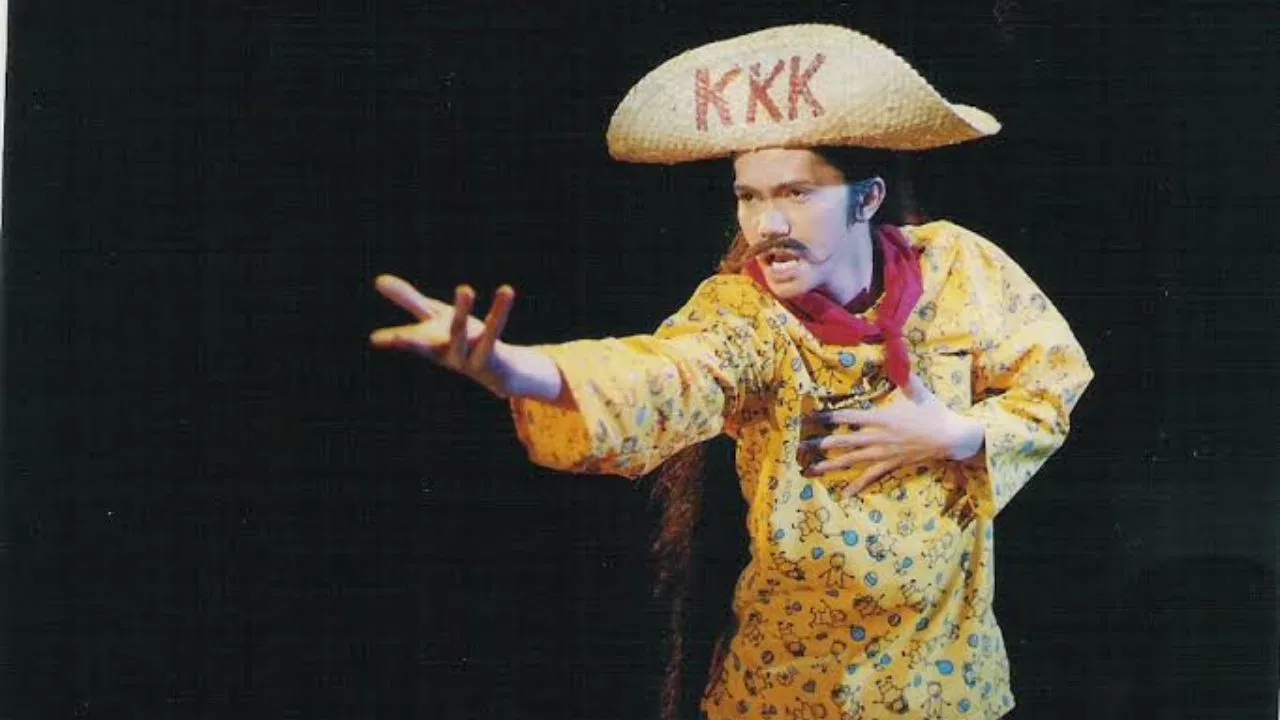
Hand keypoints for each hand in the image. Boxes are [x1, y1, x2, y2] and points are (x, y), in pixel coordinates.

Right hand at [369, 274, 516, 396]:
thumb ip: (409, 300)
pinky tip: (505, 291)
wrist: (500, 371)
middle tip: (397, 336)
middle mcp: (445, 354)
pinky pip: (493, 332)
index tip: (375, 340)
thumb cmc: (460, 340)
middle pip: (428, 343)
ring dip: (462, 311)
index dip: (394, 340)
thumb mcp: (434, 317)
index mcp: (429, 345)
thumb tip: (378, 280)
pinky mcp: (492, 356)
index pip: (409, 342)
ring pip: (461, 333)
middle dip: (413, 340)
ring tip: (465, 288)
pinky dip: (499, 311)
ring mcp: (468, 358)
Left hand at [799, 374, 984, 496]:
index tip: (812, 416)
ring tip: (812, 469)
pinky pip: (871, 477)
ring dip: (832, 465)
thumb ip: (905, 374)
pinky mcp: (891, 465)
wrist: (951, 438)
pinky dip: (858, 485)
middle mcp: (879, 438)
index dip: (830, 417)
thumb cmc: (934, 412)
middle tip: (800, 446)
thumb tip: (901, 349)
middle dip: (821, 444)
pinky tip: (845, 494)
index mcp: (882, 418)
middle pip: (845, 441)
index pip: (850, 417)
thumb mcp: (919, 391)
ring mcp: (883, 454)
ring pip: (853, 461)